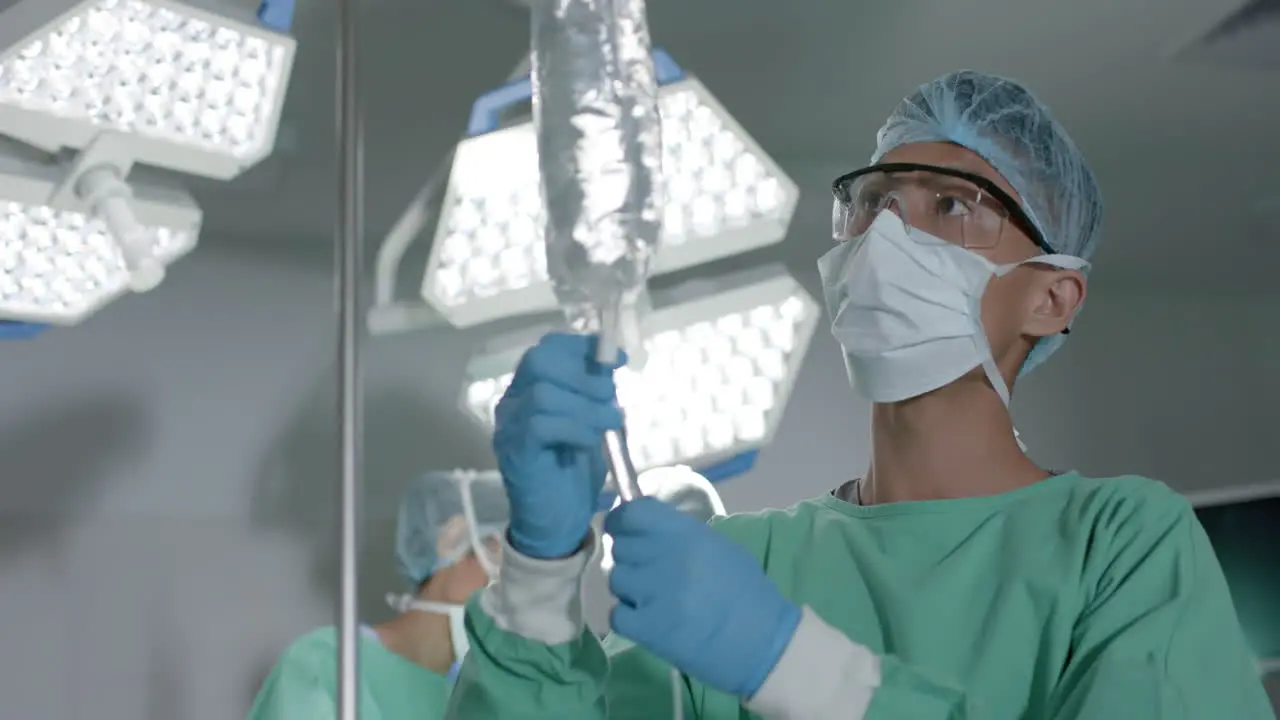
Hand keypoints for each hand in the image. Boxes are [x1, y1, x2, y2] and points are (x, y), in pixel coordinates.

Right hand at [493, 333, 624, 559]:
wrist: (557, 524)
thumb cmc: (573, 473)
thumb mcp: (590, 424)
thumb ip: (594, 395)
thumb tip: (610, 362)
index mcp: (529, 390)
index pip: (547, 349)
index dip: (582, 346)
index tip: (615, 358)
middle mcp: (513, 402)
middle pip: (539, 361)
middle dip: (582, 373)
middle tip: (610, 396)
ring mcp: (510, 427)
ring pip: (544, 393)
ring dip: (585, 405)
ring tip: (608, 423)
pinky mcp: (516, 452)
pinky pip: (541, 425)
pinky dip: (575, 428)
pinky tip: (590, 443)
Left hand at [605, 498, 801, 698]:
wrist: (761, 642)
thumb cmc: (746, 592)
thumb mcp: (719, 547)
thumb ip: (681, 535)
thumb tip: (647, 528)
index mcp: (686, 534)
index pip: (632, 514)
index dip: (621, 520)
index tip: (620, 527)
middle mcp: (665, 558)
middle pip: (621, 547)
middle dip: (631, 557)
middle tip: (648, 570)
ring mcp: (654, 594)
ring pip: (616, 579)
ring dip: (630, 587)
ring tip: (652, 597)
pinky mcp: (648, 629)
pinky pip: (616, 614)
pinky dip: (627, 617)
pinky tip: (647, 619)